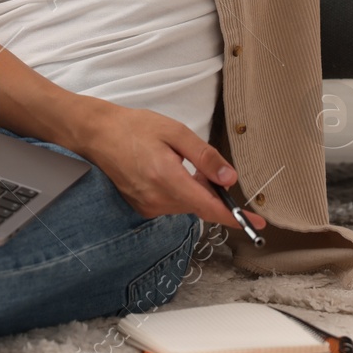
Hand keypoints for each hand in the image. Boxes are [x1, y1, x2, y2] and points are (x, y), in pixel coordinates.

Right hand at [80, 102, 266, 231]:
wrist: (96, 134)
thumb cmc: (133, 128)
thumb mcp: (175, 132)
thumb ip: (204, 156)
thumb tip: (229, 177)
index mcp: (167, 179)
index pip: (209, 208)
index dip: (236, 217)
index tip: (256, 223)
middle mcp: (157, 199)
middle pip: (200, 206)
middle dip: (212, 191)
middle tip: (204, 165)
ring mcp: (148, 207)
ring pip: (186, 205)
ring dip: (195, 190)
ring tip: (178, 161)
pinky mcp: (142, 208)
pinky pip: (172, 204)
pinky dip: (180, 192)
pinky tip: (168, 170)